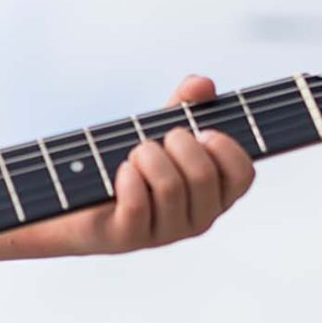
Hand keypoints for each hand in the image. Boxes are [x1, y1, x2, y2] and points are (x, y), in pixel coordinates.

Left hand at [46, 74, 255, 256]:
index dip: (226, 147)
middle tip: (156, 140)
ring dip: (147, 156)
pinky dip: (127, 177)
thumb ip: (185, 105)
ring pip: (171, 188)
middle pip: (204, 176)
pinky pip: (138, 204)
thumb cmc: (131, 163)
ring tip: (134, 154)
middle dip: (178, 144)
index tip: (202, 132)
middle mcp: (198, 218)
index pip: (243, 174)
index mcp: (215, 194)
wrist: (78, 198)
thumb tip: (202, 83)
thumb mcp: (160, 129)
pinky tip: (122, 169)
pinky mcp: (129, 238)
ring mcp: (165, 233)